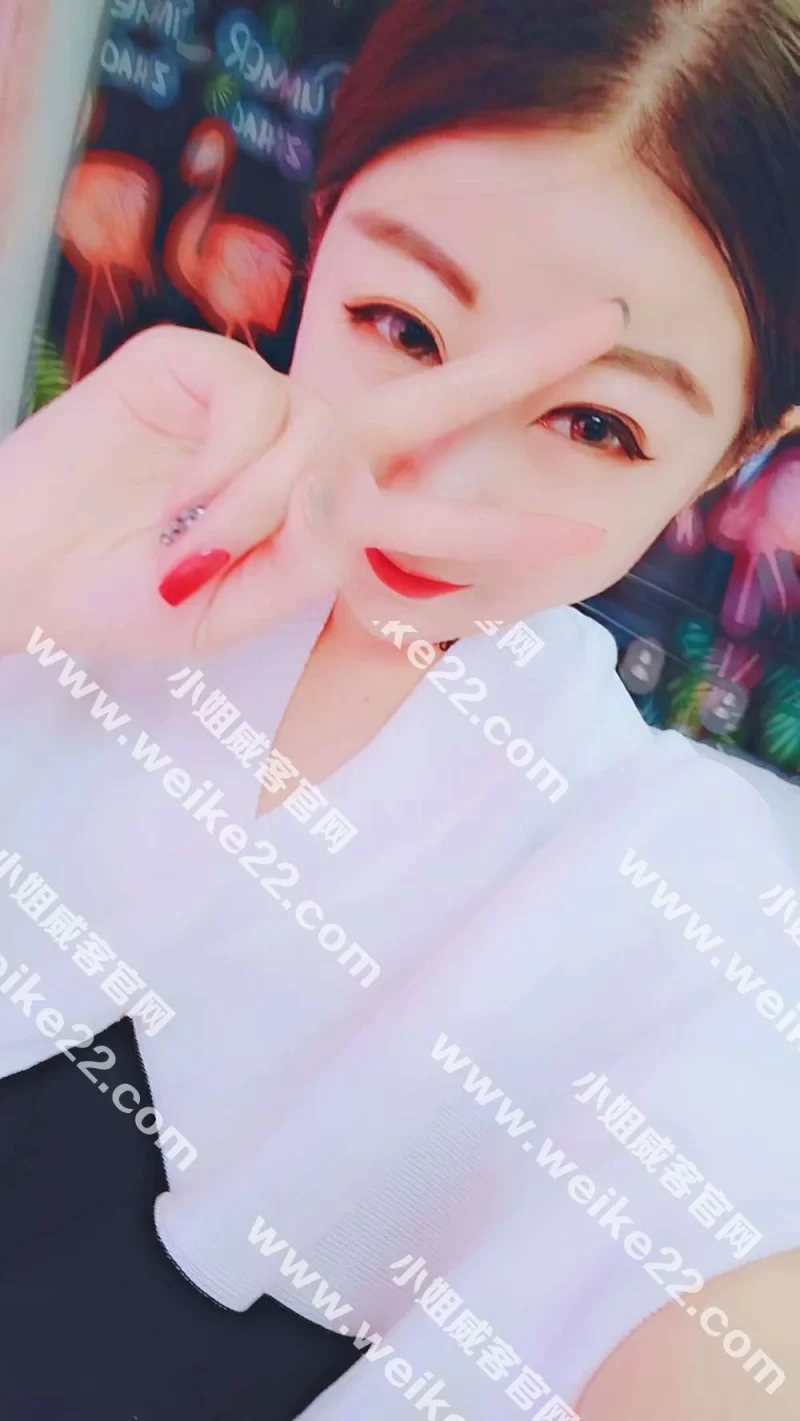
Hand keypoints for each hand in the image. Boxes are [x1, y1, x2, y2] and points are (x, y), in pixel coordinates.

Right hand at [0, 305, 622, 658]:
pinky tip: (176, 501)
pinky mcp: (196, 362)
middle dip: (517, 363)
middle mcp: (307, 451)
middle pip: (428, 399)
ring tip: (189, 549)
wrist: (29, 575)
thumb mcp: (235, 611)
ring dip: (258, 511)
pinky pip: (250, 408)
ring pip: (315, 437)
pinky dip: (221, 470)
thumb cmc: (128, 601)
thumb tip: (351, 474)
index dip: (504, 526)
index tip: (583, 534)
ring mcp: (255, 403)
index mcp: (324, 518)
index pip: (428, 515)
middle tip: (608, 320)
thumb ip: (309, 559)